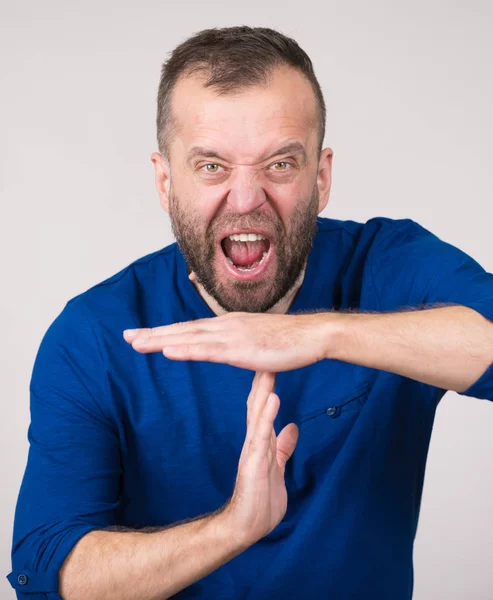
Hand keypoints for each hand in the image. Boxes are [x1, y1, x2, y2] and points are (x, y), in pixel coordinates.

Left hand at [123, 312, 333, 371]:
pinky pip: (208, 350)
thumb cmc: (288, 341)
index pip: (190, 329)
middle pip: (182, 330)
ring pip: (189, 338)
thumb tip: (229, 351)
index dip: (165, 332)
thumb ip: (240, 346)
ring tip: (137, 343)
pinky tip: (168, 351)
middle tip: (126, 337)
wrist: (311, 336)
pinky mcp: (241, 349)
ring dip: (161, 340)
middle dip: (153, 334)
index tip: (143, 336)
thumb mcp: (256, 342)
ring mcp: (232, 336)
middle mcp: (225, 326)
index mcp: (227, 326)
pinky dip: (186, 349)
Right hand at [222, 371, 297, 546]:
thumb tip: (292, 426)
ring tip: (268, 369)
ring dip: (264, 391)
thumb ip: (283, 446)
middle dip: (263, 379)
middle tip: (267, 353)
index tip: (273, 362)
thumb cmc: (261, 498)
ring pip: (258, 414)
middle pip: (258, 404)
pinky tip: (272, 399)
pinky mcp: (254, 462)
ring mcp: (253, 450)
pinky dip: (266, 416)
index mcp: (261, 441)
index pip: (263, 407)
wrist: (246, 526)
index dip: (267, 385)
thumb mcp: (277, 466)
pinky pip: (261, 435)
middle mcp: (255, 440)